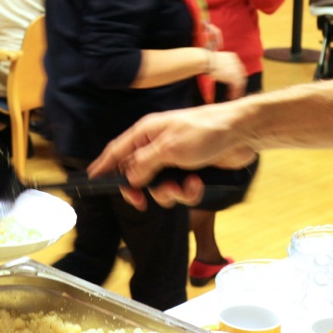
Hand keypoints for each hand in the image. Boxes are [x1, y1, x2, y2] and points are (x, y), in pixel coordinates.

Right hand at [88, 100, 257, 209]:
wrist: (241, 134)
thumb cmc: (205, 130)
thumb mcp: (169, 148)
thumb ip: (144, 164)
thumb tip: (128, 177)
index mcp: (146, 133)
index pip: (117, 151)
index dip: (103, 166)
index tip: (91, 180)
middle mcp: (156, 145)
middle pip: (136, 174)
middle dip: (141, 189)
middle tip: (141, 202)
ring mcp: (173, 159)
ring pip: (159, 186)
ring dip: (170, 192)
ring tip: (184, 186)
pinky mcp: (190, 170)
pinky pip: (179, 190)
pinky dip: (188, 191)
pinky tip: (197, 183)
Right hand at [208, 51, 246, 98]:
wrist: (206, 61)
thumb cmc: (207, 60)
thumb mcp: (217, 59)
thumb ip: (221, 64)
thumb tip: (219, 68)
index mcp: (233, 57)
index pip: (237, 68)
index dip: (236, 75)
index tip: (233, 81)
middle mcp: (236, 63)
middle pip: (240, 75)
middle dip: (238, 83)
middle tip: (236, 90)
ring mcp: (236, 70)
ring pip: (240, 82)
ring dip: (237, 90)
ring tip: (233, 96)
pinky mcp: (234, 77)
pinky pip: (237, 86)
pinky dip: (235, 92)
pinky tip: (231, 96)